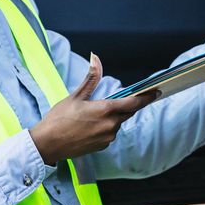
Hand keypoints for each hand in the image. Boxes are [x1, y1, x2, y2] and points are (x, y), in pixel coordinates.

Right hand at [29, 53, 159, 165]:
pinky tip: (90, 126)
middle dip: (126, 105)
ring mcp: (107, 138)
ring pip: (117, 123)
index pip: (133, 103)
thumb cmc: (58, 119)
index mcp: (105, 110)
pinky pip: (110, 133)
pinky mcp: (102, 147)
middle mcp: (110, 125)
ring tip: (92, 115)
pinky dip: (105, 127)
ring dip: (113, 117)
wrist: (47, 144)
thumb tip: (95, 58)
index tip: (156, 92)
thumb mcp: (75, 96)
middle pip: (127, 112)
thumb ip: (91, 78)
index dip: (146, 97)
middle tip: (117, 99)